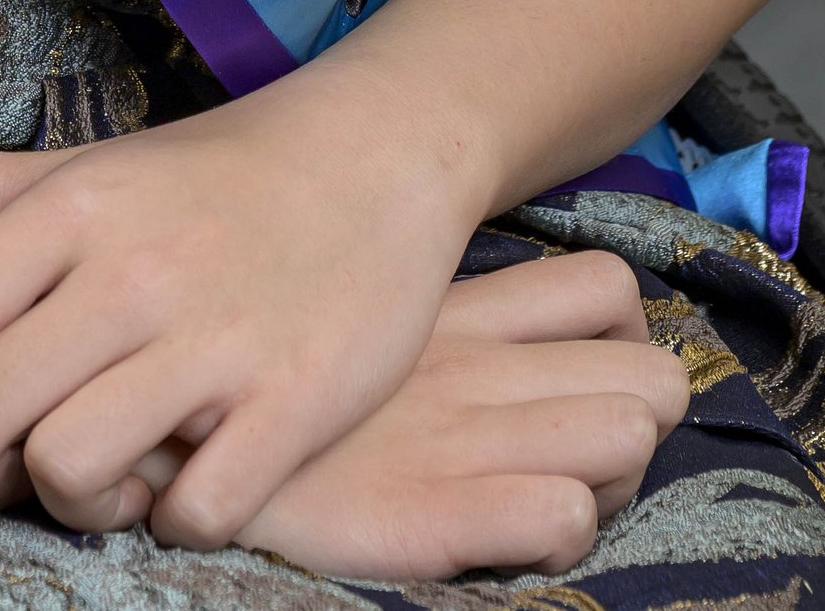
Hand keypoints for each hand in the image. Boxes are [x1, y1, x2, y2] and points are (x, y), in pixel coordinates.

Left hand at [0, 74, 483, 542]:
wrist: (375, 154)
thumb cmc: (209, 175)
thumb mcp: (82, 165)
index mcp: (72, 210)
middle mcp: (133, 271)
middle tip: (17, 456)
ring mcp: (216, 339)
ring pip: (69, 475)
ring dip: (74, 502)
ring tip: (105, 470)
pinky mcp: (296, 402)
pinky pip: (194, 515)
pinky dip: (180, 517)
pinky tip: (192, 474)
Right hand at [231, 252, 687, 576]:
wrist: (174, 446)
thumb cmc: (256, 391)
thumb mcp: (331, 327)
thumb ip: (388, 316)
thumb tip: (449, 331)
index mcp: (454, 316)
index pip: (601, 287)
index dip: (624, 339)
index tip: (588, 376)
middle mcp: (475, 367)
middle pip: (650, 371)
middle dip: (636, 419)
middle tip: (582, 453)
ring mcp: (460, 438)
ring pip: (628, 429)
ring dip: (614, 476)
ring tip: (561, 495)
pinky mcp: (435, 514)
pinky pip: (560, 512)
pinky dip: (562, 528)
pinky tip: (520, 537)